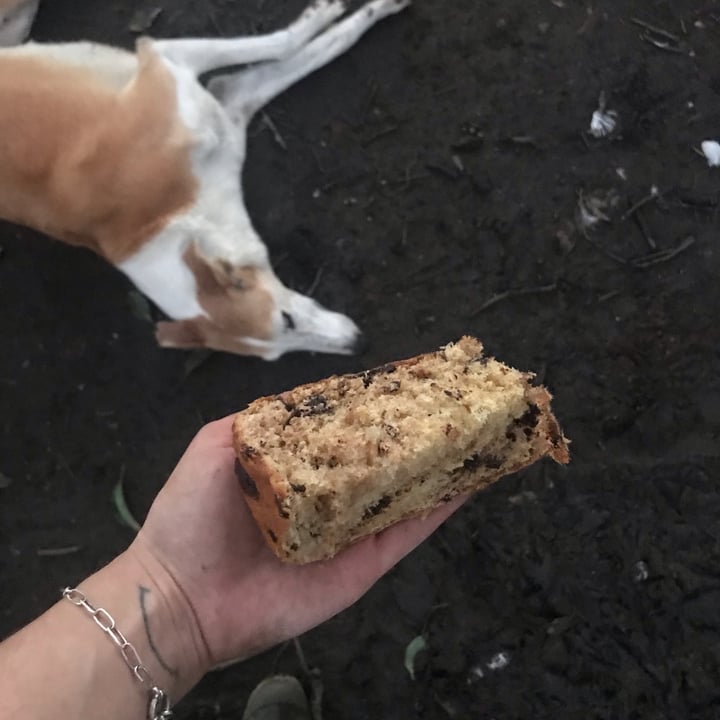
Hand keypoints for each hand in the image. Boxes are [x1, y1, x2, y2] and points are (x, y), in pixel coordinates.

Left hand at [130, 415, 464, 670]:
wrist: (180, 598)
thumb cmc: (192, 514)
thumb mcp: (216, 446)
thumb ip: (261, 420)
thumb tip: (309, 396)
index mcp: (299, 465)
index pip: (349, 429)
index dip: (380, 405)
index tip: (416, 380)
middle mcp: (330, 494)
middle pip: (384, 460)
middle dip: (420, 434)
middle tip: (460, 405)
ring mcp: (350, 530)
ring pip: (405, 493)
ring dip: (442, 466)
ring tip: (479, 435)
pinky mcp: (363, 565)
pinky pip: (406, 534)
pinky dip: (439, 510)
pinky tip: (469, 482)